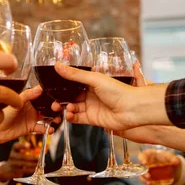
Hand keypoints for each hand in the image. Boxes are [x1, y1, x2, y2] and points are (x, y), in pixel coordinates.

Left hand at [0, 87, 57, 146]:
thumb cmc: (0, 114)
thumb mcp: (15, 102)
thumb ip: (27, 95)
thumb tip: (40, 89)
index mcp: (27, 98)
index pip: (42, 94)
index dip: (50, 95)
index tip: (57, 95)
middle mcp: (31, 107)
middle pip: (47, 106)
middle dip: (54, 107)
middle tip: (57, 109)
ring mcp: (31, 117)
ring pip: (47, 116)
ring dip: (53, 118)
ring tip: (56, 120)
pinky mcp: (31, 127)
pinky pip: (43, 128)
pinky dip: (48, 129)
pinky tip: (49, 129)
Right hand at [0, 141, 38, 181]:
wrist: (8, 169)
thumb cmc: (19, 159)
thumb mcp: (21, 152)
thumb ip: (29, 151)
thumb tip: (42, 151)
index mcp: (14, 149)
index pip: (16, 146)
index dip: (22, 145)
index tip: (29, 145)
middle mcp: (12, 156)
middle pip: (21, 157)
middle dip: (31, 158)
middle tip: (39, 158)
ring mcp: (13, 164)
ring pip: (23, 164)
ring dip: (33, 164)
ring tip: (40, 164)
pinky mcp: (15, 171)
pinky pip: (24, 170)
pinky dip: (31, 169)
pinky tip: (36, 169)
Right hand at [51, 63, 167, 130]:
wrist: (132, 109)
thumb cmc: (118, 91)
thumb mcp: (95, 79)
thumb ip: (75, 74)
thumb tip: (57, 65)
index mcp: (92, 82)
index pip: (74, 82)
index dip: (63, 85)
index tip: (52, 86)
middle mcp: (91, 94)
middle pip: (72, 96)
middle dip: (61, 99)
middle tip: (54, 101)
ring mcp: (92, 107)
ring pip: (74, 108)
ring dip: (66, 108)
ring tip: (63, 108)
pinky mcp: (93, 119)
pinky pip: (78, 119)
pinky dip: (72, 118)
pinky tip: (68, 115)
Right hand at [138, 149, 180, 184]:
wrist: (168, 164)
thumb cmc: (165, 157)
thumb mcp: (169, 156)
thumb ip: (172, 158)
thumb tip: (176, 162)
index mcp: (148, 155)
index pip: (142, 156)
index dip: (142, 159)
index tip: (144, 163)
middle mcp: (145, 164)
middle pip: (140, 168)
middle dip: (144, 173)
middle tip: (149, 177)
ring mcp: (146, 172)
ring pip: (142, 177)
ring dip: (146, 181)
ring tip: (151, 184)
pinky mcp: (149, 179)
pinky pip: (149, 183)